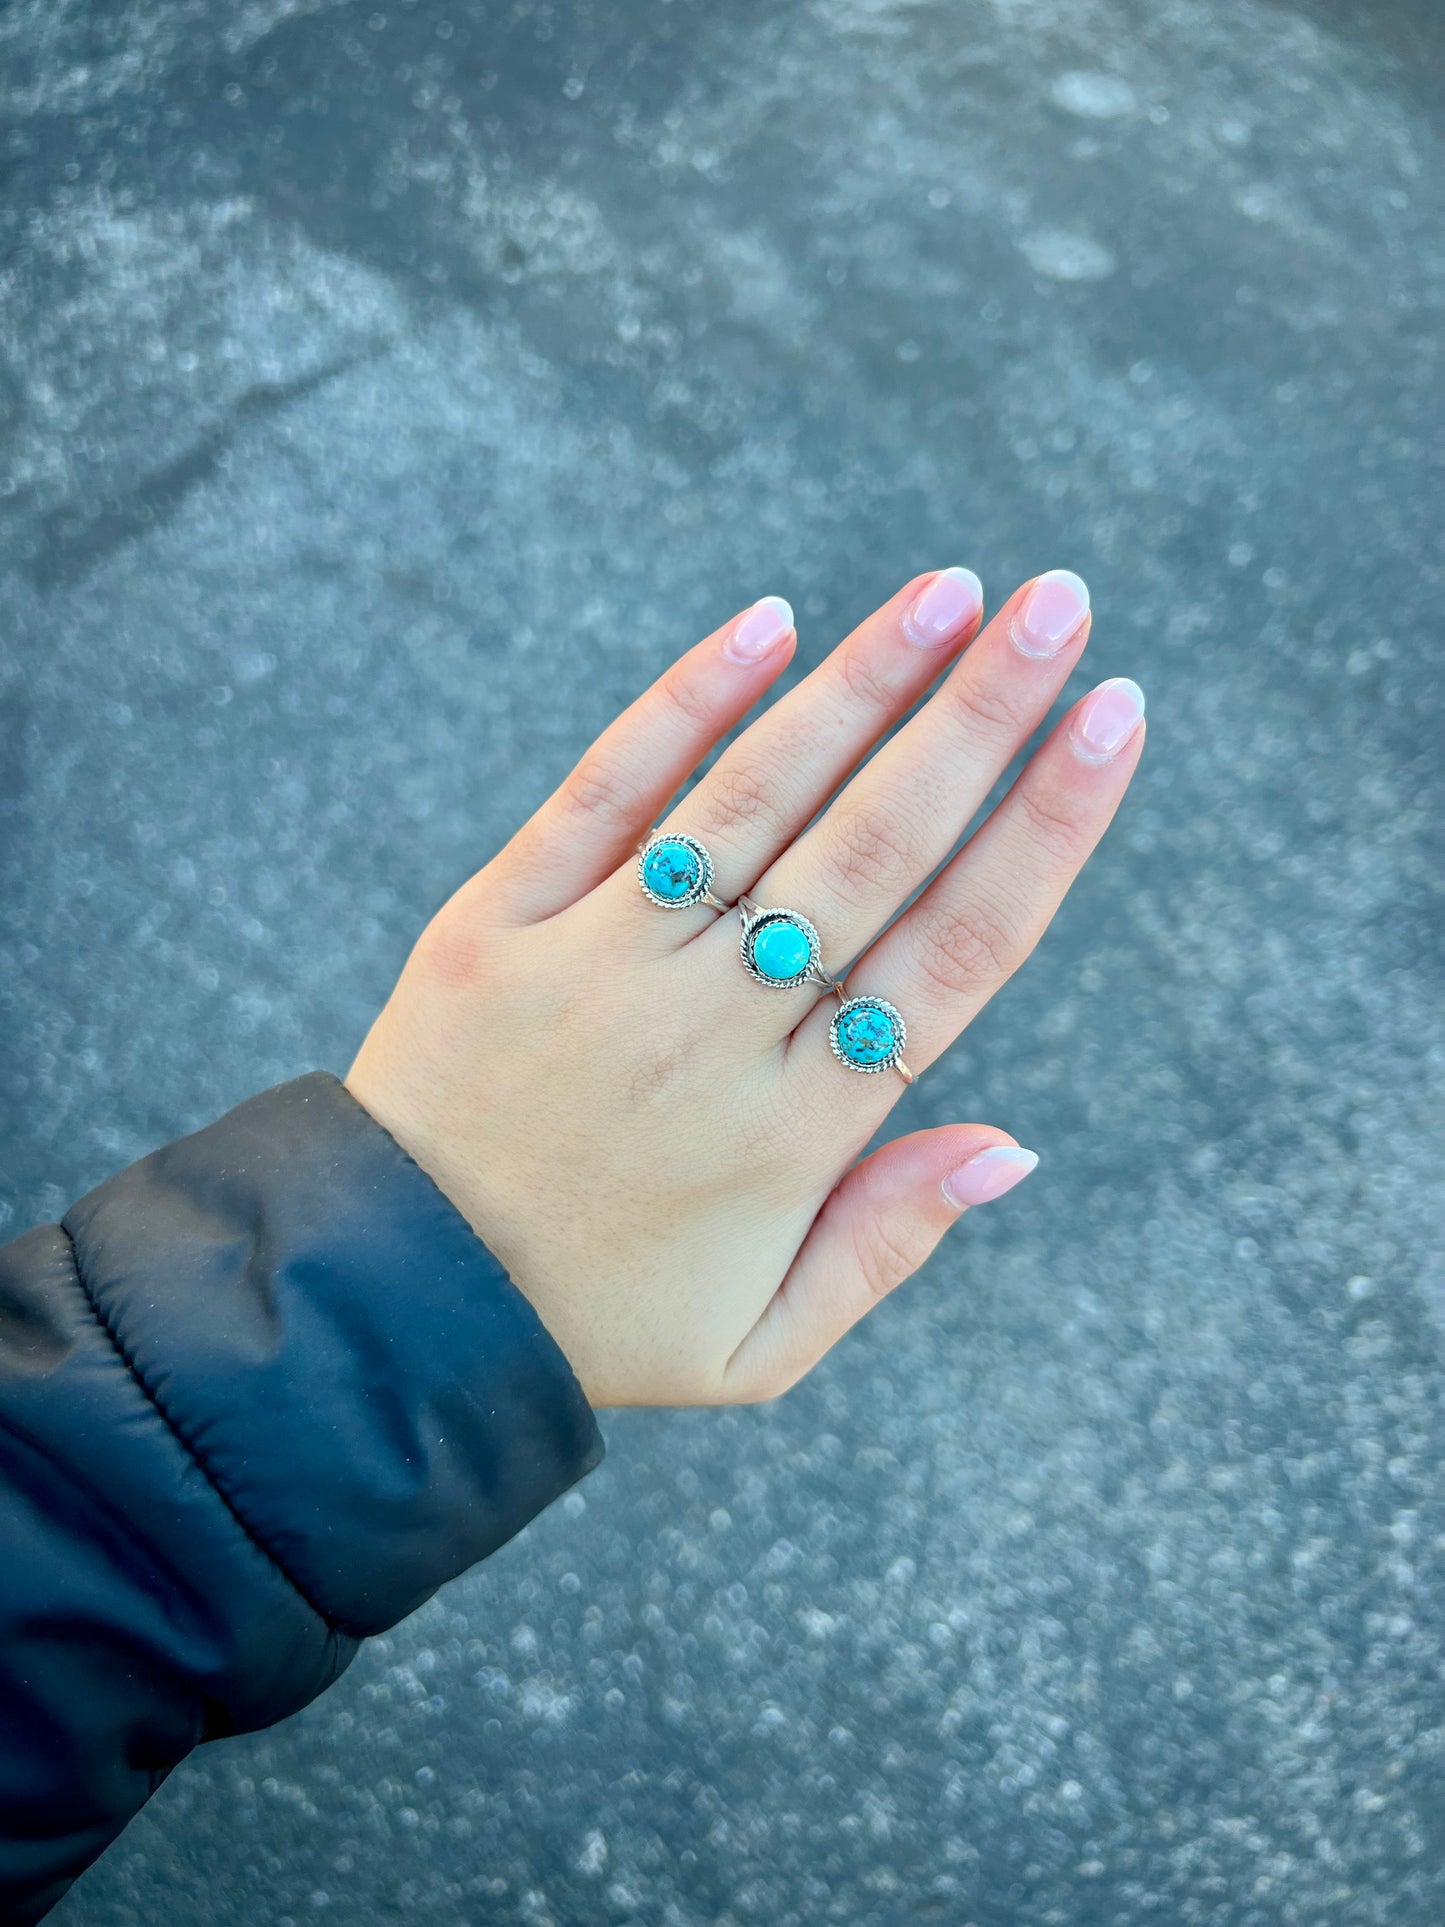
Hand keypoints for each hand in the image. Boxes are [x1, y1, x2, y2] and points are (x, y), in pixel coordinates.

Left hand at [345, 569, 1144, 1406]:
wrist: (389, 1310)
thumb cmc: (597, 1319)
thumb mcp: (763, 1344)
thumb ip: (891, 1240)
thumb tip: (1015, 1142)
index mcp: (797, 1129)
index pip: (958, 949)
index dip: (1044, 830)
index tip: (1113, 723)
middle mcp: (712, 1030)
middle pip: (875, 850)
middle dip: (980, 719)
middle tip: (1061, 604)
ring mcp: (602, 963)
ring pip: (755, 800)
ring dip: (860, 686)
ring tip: (951, 591)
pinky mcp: (499, 922)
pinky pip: (604, 792)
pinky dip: (685, 703)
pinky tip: (767, 623)